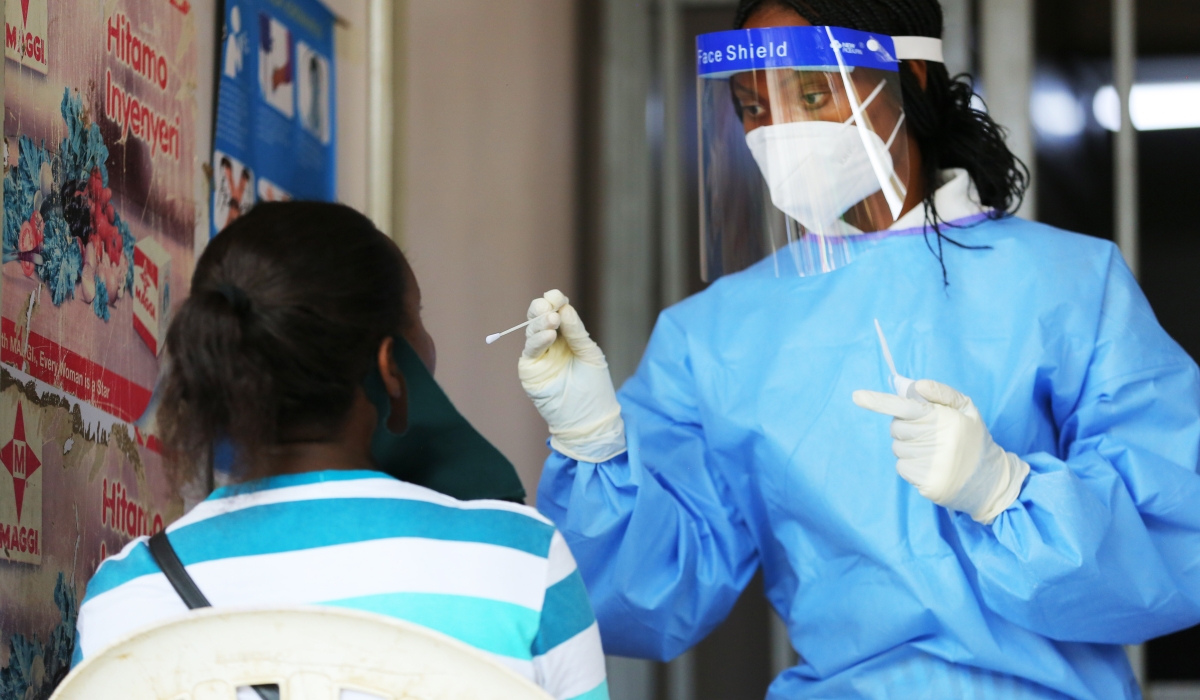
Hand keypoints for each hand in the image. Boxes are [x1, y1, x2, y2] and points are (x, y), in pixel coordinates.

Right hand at [518, 290, 625, 462]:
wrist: (590, 419)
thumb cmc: (594, 387)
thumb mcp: (590, 354)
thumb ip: (576, 332)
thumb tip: (564, 307)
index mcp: (565, 337)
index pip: (555, 312)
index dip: (554, 302)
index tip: (558, 295)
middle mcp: (549, 344)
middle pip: (538, 319)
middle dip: (542, 308)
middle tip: (550, 302)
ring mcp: (538, 357)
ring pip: (532, 332)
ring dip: (540, 323)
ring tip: (552, 319)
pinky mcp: (530, 371)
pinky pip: (530, 351)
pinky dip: (538, 340)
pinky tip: (548, 335)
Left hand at [852, 379, 1028, 523]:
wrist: (990, 481)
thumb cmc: (974, 440)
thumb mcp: (967, 410)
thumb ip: (941, 393)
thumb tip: (912, 384)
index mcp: (946, 419)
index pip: (907, 406)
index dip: (879, 401)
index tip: (857, 396)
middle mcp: (938, 441)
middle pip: (896, 427)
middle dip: (906, 428)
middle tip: (929, 433)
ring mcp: (931, 464)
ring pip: (897, 448)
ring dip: (909, 447)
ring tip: (934, 452)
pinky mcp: (926, 483)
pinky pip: (901, 467)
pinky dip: (911, 466)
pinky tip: (931, 466)